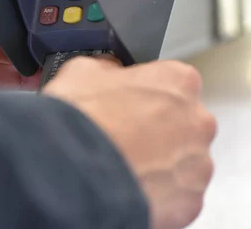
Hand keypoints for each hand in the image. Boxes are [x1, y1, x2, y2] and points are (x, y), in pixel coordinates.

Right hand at [44, 57, 216, 228]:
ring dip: (160, 163)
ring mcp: (197, 164)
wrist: (72, 172)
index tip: (129, 102)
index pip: (172, 80)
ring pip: (182, 162)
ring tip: (122, 165)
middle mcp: (197, 120)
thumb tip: (108, 73)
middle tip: (124, 136)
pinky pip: (177, 195)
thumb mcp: (85, 70)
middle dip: (158, 129)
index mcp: (178, 80)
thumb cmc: (83, 119)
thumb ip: (109, 69)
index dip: (146, 92)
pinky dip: (158, 193)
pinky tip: (128, 186)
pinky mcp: (189, 202)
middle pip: (183, 122)